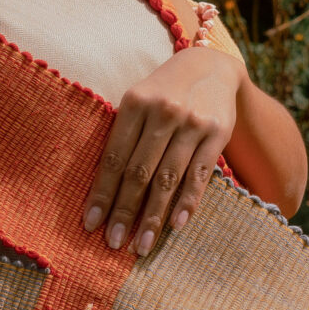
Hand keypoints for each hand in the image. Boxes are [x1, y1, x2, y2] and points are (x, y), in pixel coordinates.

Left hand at [82, 46, 244, 254]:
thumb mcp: (138, 100)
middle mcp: (163, 112)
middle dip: (124, 212)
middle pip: (139, 172)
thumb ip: (123, 135)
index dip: (101, 194)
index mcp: (134, 103)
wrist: (211, 64)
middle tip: (114, 244)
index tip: (91, 224)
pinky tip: (175, 225)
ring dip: (154, 217)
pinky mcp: (217, 133)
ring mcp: (192, 123)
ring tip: (142, 245)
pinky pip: (199, 175)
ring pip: (168, 179)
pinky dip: (188, 202)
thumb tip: (102, 189)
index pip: (113, 158)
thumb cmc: (163, 91)